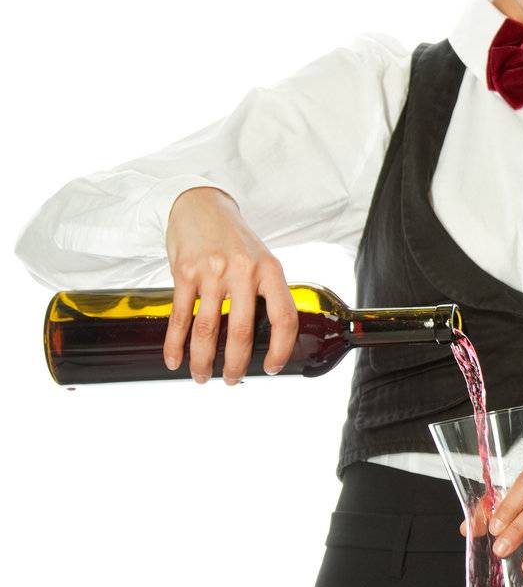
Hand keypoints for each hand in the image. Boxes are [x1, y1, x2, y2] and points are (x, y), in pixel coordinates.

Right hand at [163, 186, 297, 383]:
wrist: (200, 205)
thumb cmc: (235, 239)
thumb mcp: (262, 260)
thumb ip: (266, 292)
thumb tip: (269, 336)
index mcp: (270, 271)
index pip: (283, 318)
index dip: (280, 348)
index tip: (271, 368)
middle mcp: (242, 271)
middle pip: (240, 331)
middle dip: (235, 365)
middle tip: (232, 381)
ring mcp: (211, 272)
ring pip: (206, 329)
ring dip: (202, 360)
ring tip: (202, 377)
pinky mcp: (183, 272)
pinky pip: (179, 316)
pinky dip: (174, 343)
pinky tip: (174, 360)